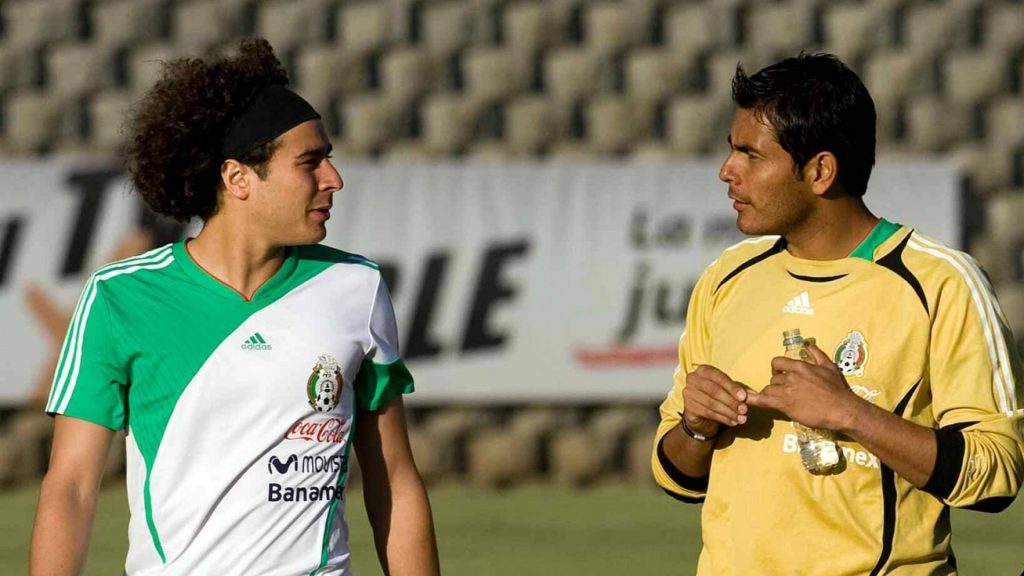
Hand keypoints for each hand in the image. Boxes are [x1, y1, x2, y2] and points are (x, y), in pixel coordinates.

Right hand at [681, 364, 749, 436]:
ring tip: (741, 418)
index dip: (732, 387)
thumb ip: (740, 392)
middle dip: (731, 401)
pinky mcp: (688, 407)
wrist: (702, 414)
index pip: (718, 377)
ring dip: (729, 412)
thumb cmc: (717, 397)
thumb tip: (754, 396)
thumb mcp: (729, 391)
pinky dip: (722, 418)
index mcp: (703, 370)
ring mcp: (688, 393)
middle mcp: (692, 379)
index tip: (744, 397)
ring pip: (712, 403)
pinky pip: (708, 413)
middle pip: (714, 390)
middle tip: (744, 410)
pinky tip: (732, 422)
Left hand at [746, 342, 861, 430]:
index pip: (777, 363)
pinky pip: (763, 400)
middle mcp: (791, 376)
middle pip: (774, 379)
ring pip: (769, 389)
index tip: (781, 375)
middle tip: (787, 393)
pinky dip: (753, 400)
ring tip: (782, 401)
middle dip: (778, 385)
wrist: (841, 409)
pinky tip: (745, 401)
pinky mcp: (784, 404)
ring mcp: (786, 390)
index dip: (777, 369)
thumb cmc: (837, 389)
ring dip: (773, 395)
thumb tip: (807, 343)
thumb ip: (816, 353)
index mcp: (800, 366)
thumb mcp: (829, 366)